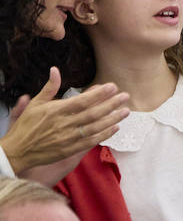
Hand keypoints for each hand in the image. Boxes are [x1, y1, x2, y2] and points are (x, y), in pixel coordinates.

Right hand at [4, 69, 128, 183]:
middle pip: (93, 113)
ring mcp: (68, 138)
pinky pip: (91, 141)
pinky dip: (104, 134)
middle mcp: (64, 124)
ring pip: (95, 127)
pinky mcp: (70, 149)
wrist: (17, 151)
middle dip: (111, 104)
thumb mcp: (35, 104)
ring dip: (112, 119)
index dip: (99, 94)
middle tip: (126, 96)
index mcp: (56, 111)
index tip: (113, 87)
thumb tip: (55, 70)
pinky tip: (115, 127)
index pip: (83, 100)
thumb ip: (50, 87)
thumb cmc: (26, 126)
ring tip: (126, 111)